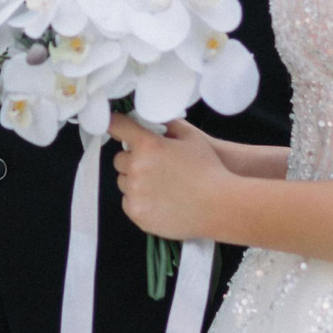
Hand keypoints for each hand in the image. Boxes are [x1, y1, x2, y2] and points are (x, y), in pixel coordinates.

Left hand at [109, 113, 233, 243]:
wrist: (219, 206)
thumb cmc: (209, 169)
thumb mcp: (191, 137)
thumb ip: (167, 124)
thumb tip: (151, 120)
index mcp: (148, 145)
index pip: (118, 127)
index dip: (115, 124)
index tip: (113, 125)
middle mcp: (136, 168)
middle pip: (119, 160)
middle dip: (132, 159)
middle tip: (152, 165)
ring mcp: (135, 192)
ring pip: (123, 182)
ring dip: (135, 181)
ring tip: (161, 185)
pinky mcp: (137, 213)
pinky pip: (128, 202)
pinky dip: (139, 200)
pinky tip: (160, 200)